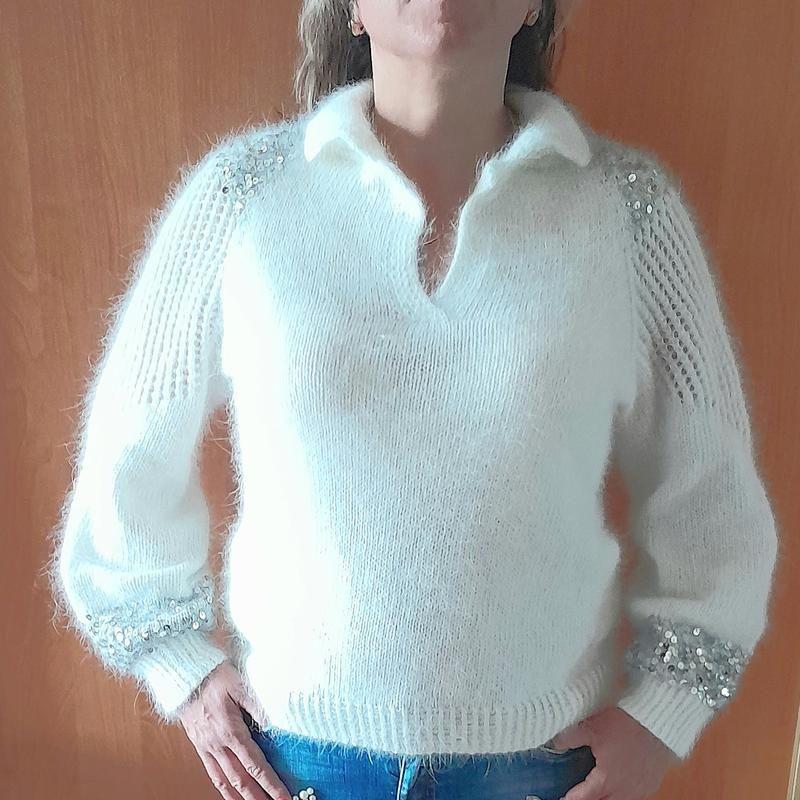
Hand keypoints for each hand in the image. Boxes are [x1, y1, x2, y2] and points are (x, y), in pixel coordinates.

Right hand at [178, 659, 292, 799]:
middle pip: (242, 780)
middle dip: (260, 797)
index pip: (255, 765)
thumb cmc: (213, 676)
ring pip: (227, 782)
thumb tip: (274, 724)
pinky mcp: (200, 746)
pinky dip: (223, 789)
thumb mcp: (240, 684)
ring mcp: (207, 748)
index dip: (271, 783)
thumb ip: (257, 705)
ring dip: (243, 798)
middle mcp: (218, 745)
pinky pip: (212, 774)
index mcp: (231, 731)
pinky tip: (231, 795)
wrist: (183, 676)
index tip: (284, 796)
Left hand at [547, 706, 679, 799]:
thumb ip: (570, 738)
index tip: (562, 798)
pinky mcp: (652, 781)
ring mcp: (641, 788)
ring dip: (606, 796)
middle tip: (578, 793)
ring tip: (597, 790)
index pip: (584, 797)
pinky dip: (623, 792)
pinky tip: (619, 783)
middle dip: (589, 798)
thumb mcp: (591, 726)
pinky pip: (635, 795)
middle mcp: (625, 790)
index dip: (571, 798)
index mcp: (607, 780)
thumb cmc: (627, 722)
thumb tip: (556, 743)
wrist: (659, 718)